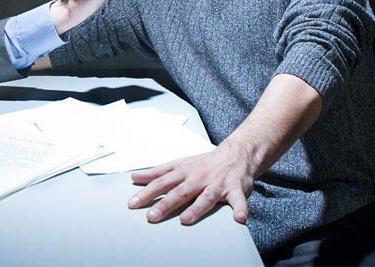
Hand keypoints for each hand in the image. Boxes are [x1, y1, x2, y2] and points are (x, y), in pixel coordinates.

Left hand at [126, 146, 254, 225]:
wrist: (236, 153)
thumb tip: (135, 178)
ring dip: (196, 209)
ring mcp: (217, 183)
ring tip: (186, 220)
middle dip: (165, 204)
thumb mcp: (179, 164)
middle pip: (179, 191)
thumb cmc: (205, 163)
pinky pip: (239, 200)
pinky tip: (239, 218)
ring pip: (206, 197)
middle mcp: (198, 176)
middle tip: (151, 216)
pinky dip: (241, 209)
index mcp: (184, 170)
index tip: (133, 203)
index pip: (162, 182)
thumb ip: (158, 172)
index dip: (146, 192)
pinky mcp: (236, 189)